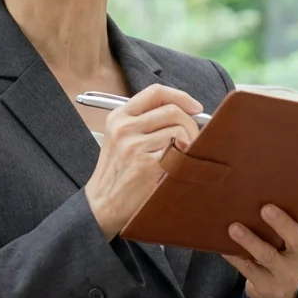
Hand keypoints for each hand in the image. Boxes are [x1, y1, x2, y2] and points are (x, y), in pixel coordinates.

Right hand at [85, 84, 202, 240]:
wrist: (102, 205)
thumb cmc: (118, 173)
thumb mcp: (121, 139)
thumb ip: (145, 122)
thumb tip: (186, 112)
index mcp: (119, 117)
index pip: (156, 92)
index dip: (181, 96)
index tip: (196, 107)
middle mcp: (124, 127)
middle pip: (173, 111)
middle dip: (191, 124)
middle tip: (194, 140)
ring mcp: (134, 146)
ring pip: (179, 131)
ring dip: (189, 145)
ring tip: (181, 158)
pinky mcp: (147, 164)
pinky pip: (179, 152)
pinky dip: (185, 159)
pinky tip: (177, 168)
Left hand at [223, 191, 297, 297]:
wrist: (279, 295)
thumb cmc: (284, 253)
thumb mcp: (296, 240)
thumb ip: (295, 217)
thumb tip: (282, 182)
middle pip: (296, 239)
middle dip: (282, 223)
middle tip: (266, 208)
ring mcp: (284, 274)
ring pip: (267, 256)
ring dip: (250, 241)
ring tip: (233, 227)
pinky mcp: (266, 285)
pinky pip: (248, 269)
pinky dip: (234, 257)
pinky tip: (222, 247)